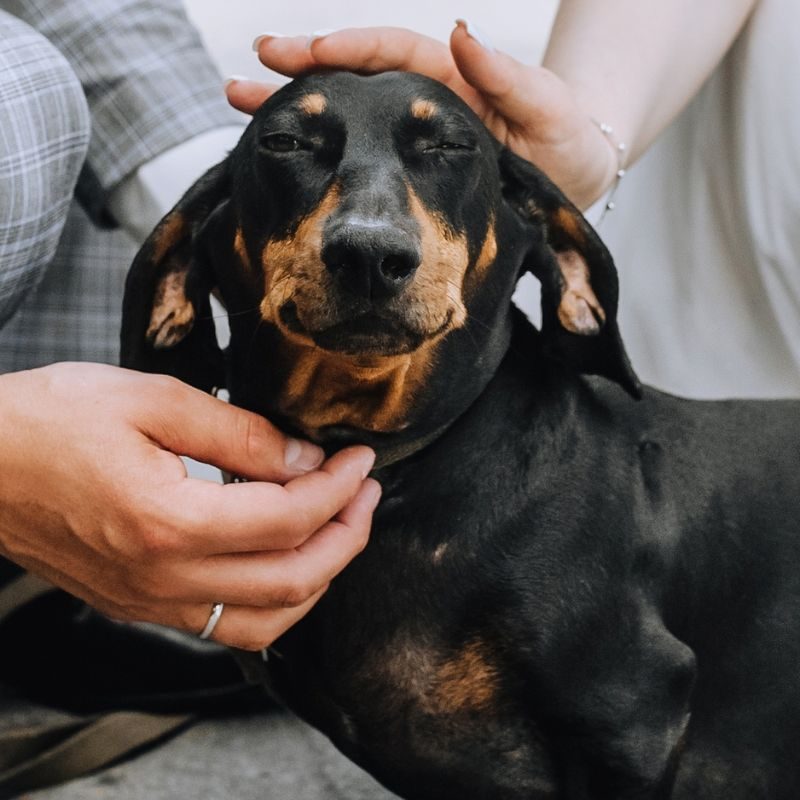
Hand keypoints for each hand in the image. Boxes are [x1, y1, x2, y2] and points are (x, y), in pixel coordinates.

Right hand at [0, 363, 379, 650]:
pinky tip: (289, 562)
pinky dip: (276, 601)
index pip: (289, 518)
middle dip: (347, 533)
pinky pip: (228, 626)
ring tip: (342, 526)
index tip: (361, 459)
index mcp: (167, 520)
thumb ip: (238, 434)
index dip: (339, 487)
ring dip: (320, 575)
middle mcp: (162, 577)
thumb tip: (303, 460)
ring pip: (267, 620)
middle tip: (367, 491)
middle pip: (292, 578)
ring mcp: (149, 602)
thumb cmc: (50, 420)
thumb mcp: (151, 400)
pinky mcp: (139, 606)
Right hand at [228, 22, 616, 208]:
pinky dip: (321, 156)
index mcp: (446, 78)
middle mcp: (417, 103)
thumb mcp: (543, 105)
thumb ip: (503, 75)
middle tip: (249, 71)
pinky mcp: (407, 172)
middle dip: (300, 73)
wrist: (570, 183)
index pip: (387, 52)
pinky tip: (285, 158)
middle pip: (350, 79)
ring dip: (294, 112)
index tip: (307, 52)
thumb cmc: (563, 138)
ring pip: (345, 118)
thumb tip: (463, 32)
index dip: (347, 49)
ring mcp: (408, 139)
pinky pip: (359, 157)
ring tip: (241, 105)